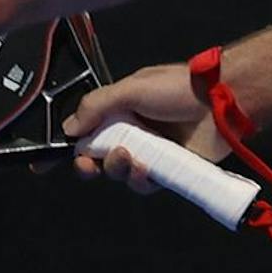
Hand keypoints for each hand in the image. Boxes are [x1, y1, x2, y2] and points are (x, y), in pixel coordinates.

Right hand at [66, 64, 222, 191]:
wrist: (221, 102)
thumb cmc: (178, 89)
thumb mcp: (132, 89)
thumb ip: (97, 106)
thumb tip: (68, 128)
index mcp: (120, 110)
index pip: (87, 131)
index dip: (71, 147)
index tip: (50, 162)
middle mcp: (133, 132)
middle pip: (99, 157)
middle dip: (89, 164)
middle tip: (90, 164)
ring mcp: (151, 152)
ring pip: (121, 172)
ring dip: (118, 169)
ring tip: (130, 158)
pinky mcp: (168, 170)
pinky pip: (145, 184)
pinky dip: (141, 180)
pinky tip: (147, 170)